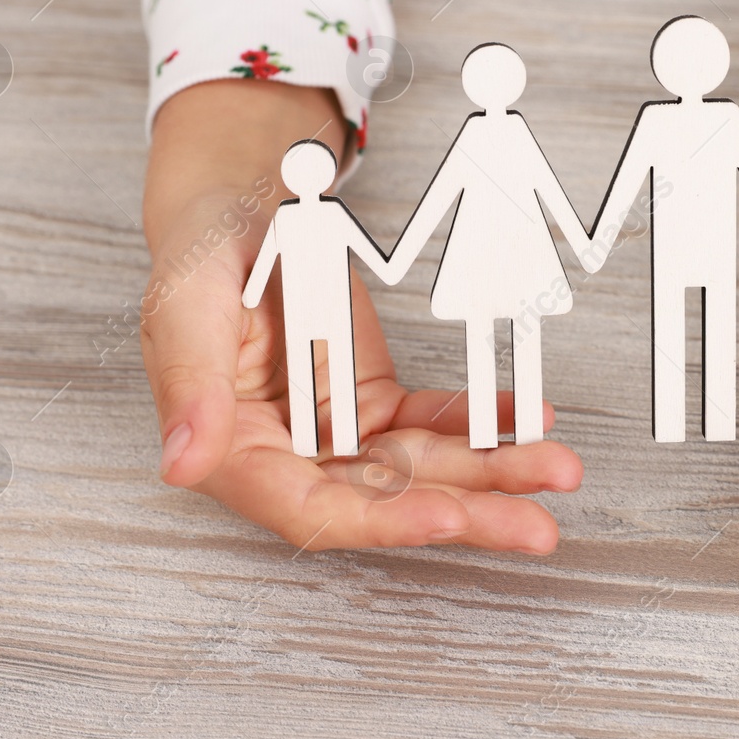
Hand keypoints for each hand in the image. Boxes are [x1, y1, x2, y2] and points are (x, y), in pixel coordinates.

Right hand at [141, 80, 582, 553]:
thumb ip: (189, 386)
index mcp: (234, 451)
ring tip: (555, 471)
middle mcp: (291, 455)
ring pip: (421, 468)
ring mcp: (339, 431)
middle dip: (464, 513)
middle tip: (535, 526)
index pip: (310, 507)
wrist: (241, 211)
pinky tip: (529, 421)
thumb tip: (184, 464)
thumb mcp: (183, 307)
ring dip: (491, 474)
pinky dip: (484, 422)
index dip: (380, 521)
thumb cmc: (200, 258)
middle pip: (384, 500)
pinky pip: (435, 420)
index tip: (445, 518)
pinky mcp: (373, 401)